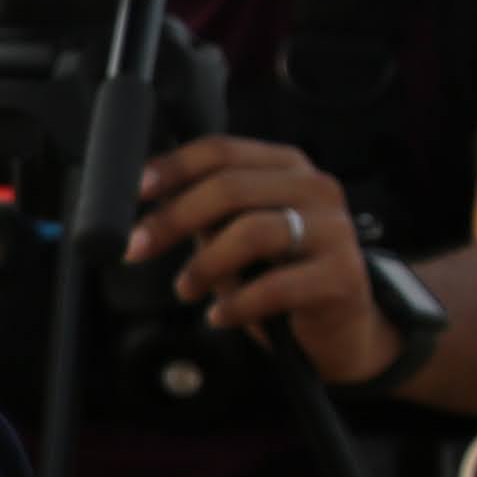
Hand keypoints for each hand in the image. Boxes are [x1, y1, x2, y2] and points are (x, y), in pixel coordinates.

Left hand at [123, 135, 394, 383]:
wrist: (339, 325)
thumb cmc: (278, 272)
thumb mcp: (236, 232)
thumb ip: (203, 211)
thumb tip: (141, 200)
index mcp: (286, 166)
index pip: (221, 151)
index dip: (172, 168)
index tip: (133, 192)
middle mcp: (315, 188)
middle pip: (230, 187)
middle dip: (173, 219)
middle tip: (136, 248)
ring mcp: (335, 230)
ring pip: (251, 232)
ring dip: (204, 265)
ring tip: (185, 290)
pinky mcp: (342, 275)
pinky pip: (275, 287)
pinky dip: (237, 304)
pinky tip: (220, 317)